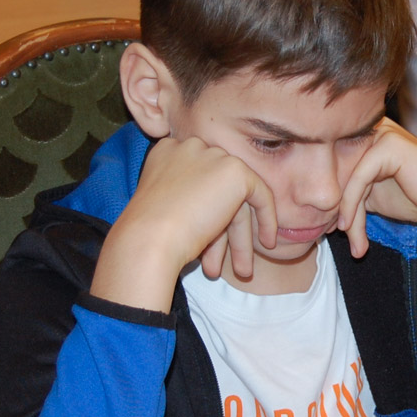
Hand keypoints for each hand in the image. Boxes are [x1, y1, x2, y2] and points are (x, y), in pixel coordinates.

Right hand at [91, 136, 277, 310]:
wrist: (150, 238)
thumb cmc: (150, 234)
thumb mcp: (167, 209)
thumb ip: (189, 200)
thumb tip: (215, 219)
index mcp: (169, 151)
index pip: (198, 180)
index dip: (207, 213)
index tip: (209, 243)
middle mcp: (191, 146)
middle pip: (217, 189)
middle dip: (224, 230)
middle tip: (223, 263)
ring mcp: (214, 155)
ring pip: (236, 197)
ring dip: (240, 236)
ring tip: (242, 270)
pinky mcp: (235, 171)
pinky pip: (260, 194)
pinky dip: (266, 220)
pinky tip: (266, 244)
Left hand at [336, 119, 416, 257]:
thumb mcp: (372, 196)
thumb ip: (347, 192)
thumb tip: (315, 208)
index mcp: (364, 134)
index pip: (328, 162)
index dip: (324, 196)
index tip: (324, 229)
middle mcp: (370, 127)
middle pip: (332, 168)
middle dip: (329, 205)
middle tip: (328, 235)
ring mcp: (381, 132)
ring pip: (344, 176)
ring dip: (342, 214)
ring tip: (349, 240)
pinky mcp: (390, 145)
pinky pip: (358, 179)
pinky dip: (351, 207)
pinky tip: (350, 228)